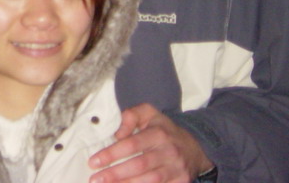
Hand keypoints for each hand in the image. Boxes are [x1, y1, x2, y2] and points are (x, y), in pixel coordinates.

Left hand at [88, 103, 212, 182]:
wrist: (195, 147)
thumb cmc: (164, 130)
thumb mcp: (149, 113)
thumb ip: (131, 115)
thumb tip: (117, 134)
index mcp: (159, 133)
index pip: (132, 144)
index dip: (112, 154)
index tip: (93, 161)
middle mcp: (169, 152)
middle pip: (139, 165)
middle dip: (115, 174)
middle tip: (95, 179)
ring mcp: (176, 169)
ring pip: (149, 181)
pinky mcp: (181, 182)